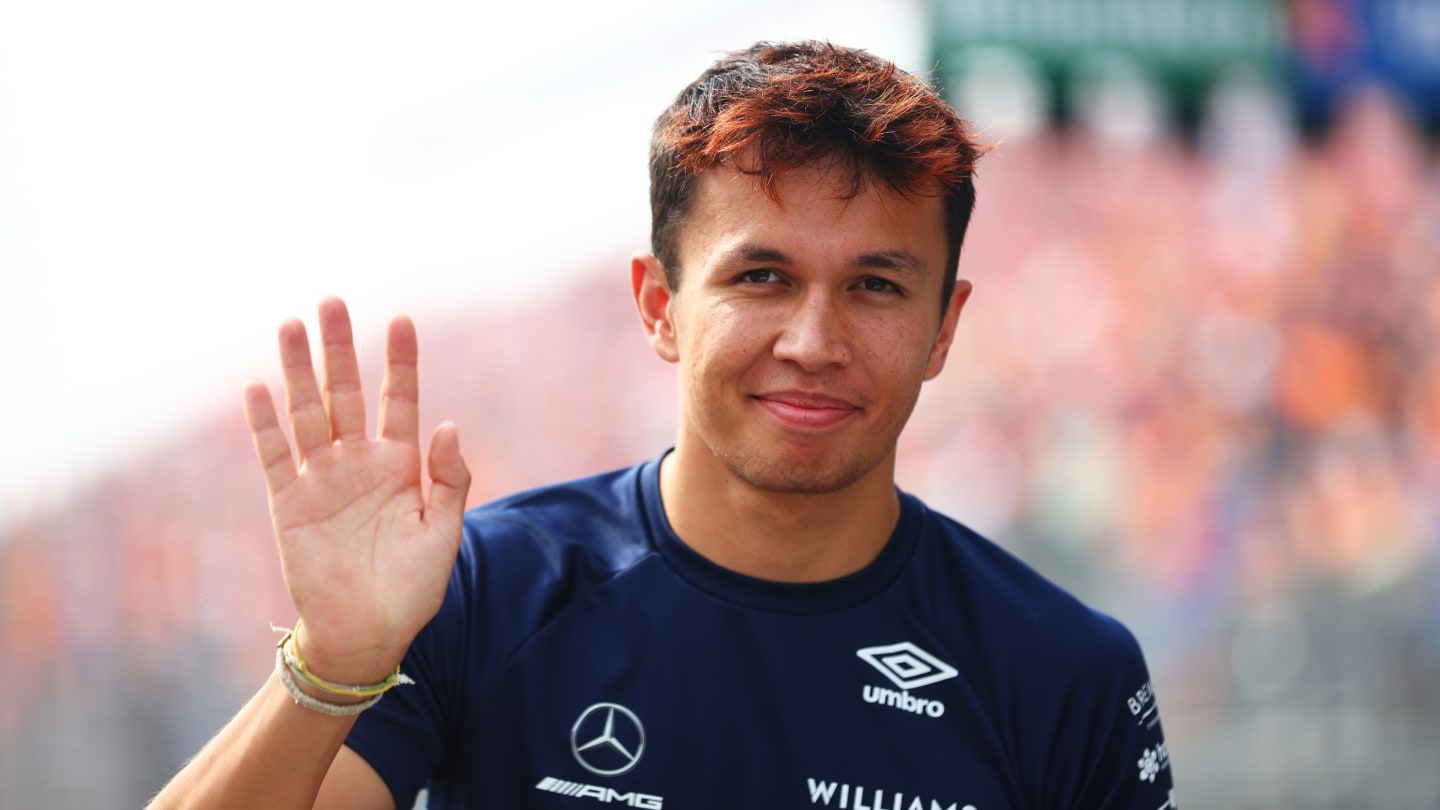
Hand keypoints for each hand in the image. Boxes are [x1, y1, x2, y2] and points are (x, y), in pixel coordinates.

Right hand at [243, 297, 470, 683]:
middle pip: (345, 392)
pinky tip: (256, 387)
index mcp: (401, 465)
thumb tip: (446, 424)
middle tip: (330, 300)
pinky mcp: (289, 504)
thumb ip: (449, 478)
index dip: (399, 360)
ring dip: (298, 370)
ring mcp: (321, 480)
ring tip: (289, 324)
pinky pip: (274, 457)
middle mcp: (358, 462)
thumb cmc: (413, 587)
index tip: (400, 318)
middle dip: (338, 348)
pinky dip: (264, 424)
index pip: (398, 398)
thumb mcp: (443, 532)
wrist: (367, 634)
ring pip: (307, 413)